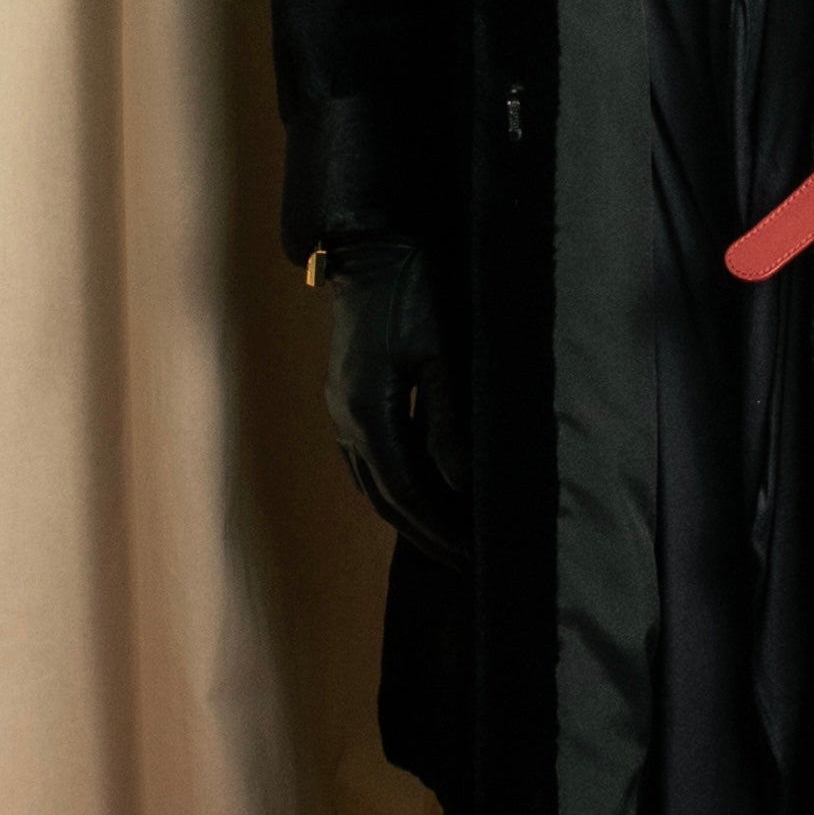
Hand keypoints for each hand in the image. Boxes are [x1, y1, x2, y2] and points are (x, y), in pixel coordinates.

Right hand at [319, 234, 467, 557]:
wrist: (370, 249)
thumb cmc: (413, 292)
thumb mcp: (442, 355)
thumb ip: (448, 423)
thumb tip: (461, 485)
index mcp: (368, 413)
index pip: (406, 493)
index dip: (440, 529)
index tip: (474, 554)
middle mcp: (345, 420)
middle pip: (385, 500)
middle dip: (427, 536)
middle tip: (467, 565)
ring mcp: (339, 411)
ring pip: (372, 485)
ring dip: (409, 518)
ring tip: (448, 543)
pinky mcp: (345, 399)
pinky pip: (367, 463)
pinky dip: (394, 489)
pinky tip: (421, 497)